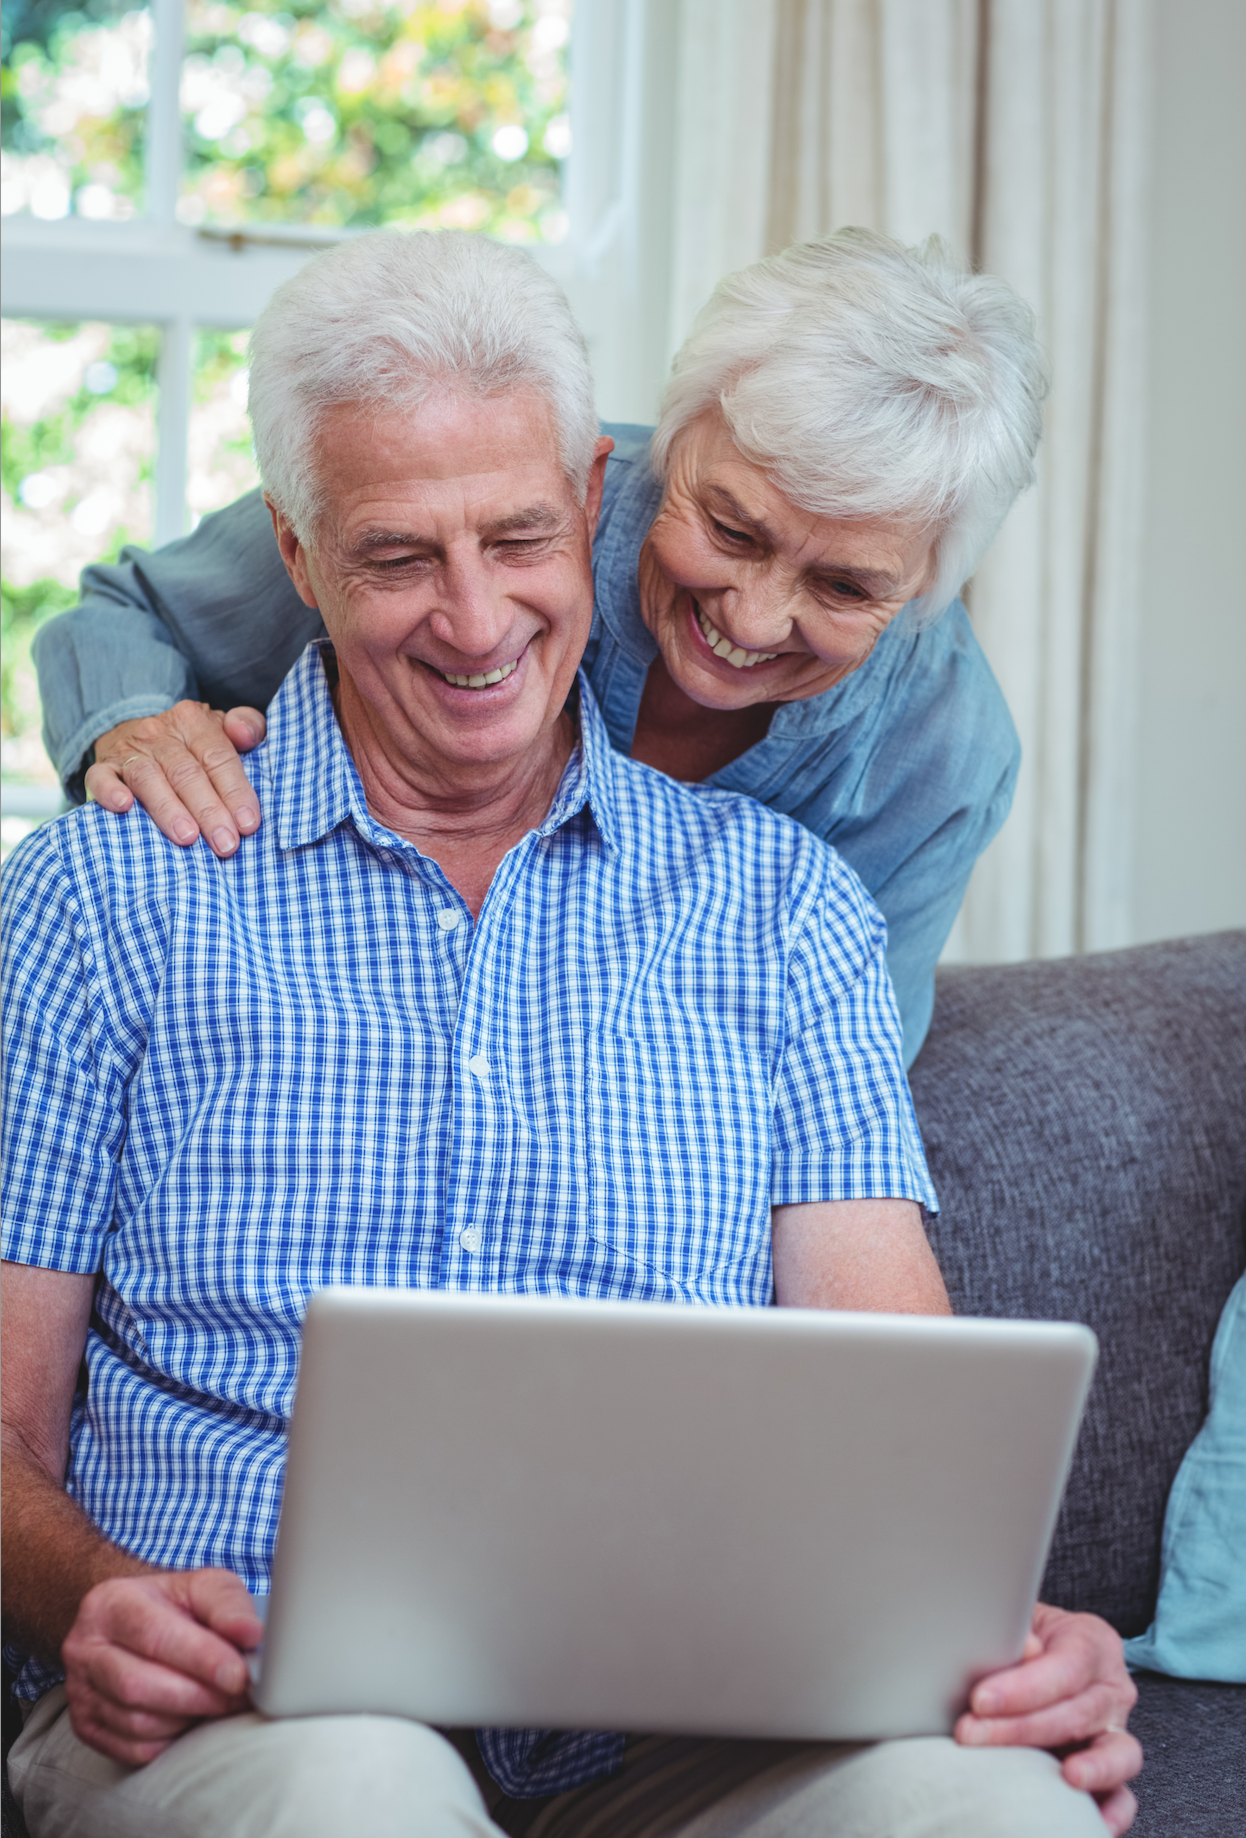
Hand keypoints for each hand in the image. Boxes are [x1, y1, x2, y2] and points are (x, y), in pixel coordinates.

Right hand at [61, 1569, 263, 1764]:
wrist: (131, 1623)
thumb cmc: (172, 1605)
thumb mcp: (201, 1587)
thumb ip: (227, 1605)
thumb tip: (250, 1634)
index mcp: (111, 1603)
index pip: (154, 1635)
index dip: (200, 1658)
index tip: (239, 1675)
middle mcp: (85, 1648)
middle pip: (138, 1685)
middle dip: (198, 1696)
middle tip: (240, 1695)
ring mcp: (80, 1691)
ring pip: (136, 1723)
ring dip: (187, 1720)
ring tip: (220, 1703)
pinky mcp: (86, 1727)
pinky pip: (132, 1749)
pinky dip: (170, 1741)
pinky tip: (191, 1720)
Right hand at [85, 702, 265, 856]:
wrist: (131, 732)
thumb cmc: (190, 746)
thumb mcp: (222, 729)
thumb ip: (247, 728)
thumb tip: (245, 733)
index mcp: (194, 722)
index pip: (218, 757)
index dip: (235, 791)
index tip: (248, 824)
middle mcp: (160, 733)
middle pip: (187, 772)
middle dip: (209, 810)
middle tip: (225, 843)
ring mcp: (129, 750)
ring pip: (149, 778)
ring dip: (169, 809)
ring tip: (188, 838)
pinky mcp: (102, 767)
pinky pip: (101, 777)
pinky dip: (109, 791)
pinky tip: (123, 806)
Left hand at [955, 1602, 1141, 1833]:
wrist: (1039, 1654)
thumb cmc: (1022, 1637)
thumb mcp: (1019, 1620)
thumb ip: (1020, 1632)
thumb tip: (1027, 1647)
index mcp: (1093, 1643)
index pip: (1066, 1667)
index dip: (1024, 1687)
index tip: (979, 1700)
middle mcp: (1113, 1688)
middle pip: (1078, 1713)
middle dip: (1020, 1729)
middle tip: (970, 1734)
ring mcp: (1117, 1732)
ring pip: (1119, 1754)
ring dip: (1089, 1769)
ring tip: (1064, 1777)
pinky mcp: (1114, 1773)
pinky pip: (1124, 1798)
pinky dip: (1112, 1813)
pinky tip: (1093, 1824)